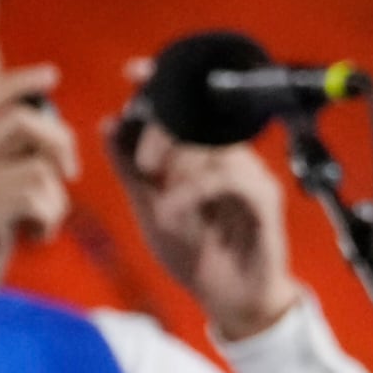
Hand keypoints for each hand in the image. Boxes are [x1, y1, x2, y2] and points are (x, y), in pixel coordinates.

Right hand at [0, 66, 77, 329]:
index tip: (51, 73)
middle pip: (21, 118)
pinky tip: (37, 237)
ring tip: (45, 221)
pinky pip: (34, 193)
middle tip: (70, 173)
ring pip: (36, 162)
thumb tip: (52, 142)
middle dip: (60, 141)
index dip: (19, 81)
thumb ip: (8, 169)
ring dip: (58, 196)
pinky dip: (50, 216)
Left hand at [104, 66, 300, 341]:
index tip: (135, 71)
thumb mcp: (149, 210)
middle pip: (198, 121)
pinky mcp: (264, 198)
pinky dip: (195, 192)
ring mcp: (251, 174)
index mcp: (204, 155)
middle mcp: (231, 157)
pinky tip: (177, 211)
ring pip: (212, 148)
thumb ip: (130, 169)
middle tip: (146, 163)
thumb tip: (108, 123)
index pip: (187, 108)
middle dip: (165, 134)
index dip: (164, 83)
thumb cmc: (195, 255)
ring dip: (178, 172)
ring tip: (163, 201)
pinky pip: (228, 178)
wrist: (228, 301)